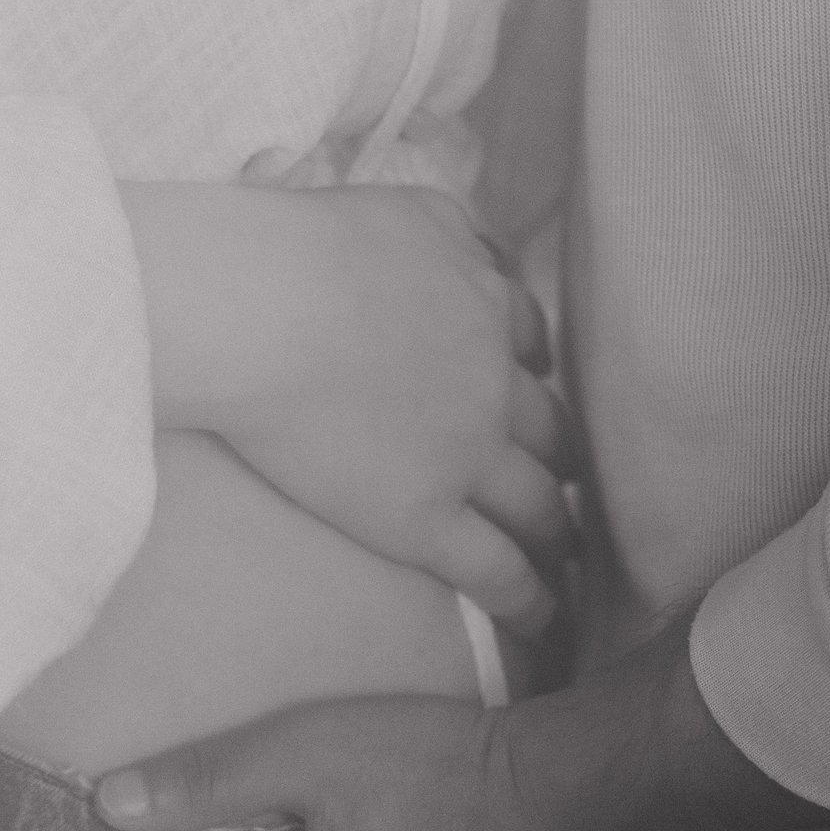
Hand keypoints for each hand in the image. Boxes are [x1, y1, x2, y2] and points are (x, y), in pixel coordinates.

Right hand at [119, 181, 574, 628]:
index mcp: (478, 297)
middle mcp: (491, 376)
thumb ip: (432, 225)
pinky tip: (546, 625)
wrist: (262, 307)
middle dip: (562, 460)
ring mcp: (466, 451)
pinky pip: (496, 567)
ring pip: (536, 501)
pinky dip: (530, 598)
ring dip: (557, 532)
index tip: (532, 401)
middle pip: (547, 427)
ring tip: (565, 560)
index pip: (524, 342)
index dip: (531, 377)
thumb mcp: (392, 206)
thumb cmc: (294, 248)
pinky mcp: (425, 515)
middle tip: (567, 490)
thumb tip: (435, 236)